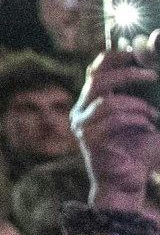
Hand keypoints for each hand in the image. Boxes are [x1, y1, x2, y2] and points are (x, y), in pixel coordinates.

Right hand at [77, 55, 159, 208]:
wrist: (127, 185)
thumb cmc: (139, 152)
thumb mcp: (144, 119)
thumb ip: (145, 98)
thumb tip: (157, 74)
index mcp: (92, 102)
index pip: (96, 69)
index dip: (113, 56)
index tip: (135, 49)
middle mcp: (82, 111)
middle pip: (98, 79)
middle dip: (128, 73)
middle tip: (153, 76)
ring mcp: (82, 125)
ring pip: (108, 100)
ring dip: (137, 104)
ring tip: (154, 114)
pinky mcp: (89, 139)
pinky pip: (114, 119)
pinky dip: (136, 119)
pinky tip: (148, 127)